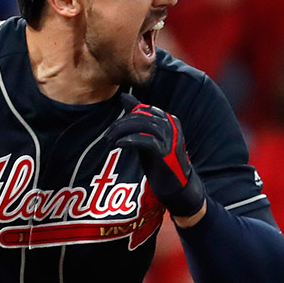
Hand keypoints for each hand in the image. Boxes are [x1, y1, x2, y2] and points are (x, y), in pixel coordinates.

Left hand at [107, 103, 205, 218]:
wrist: (177, 186)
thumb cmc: (160, 161)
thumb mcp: (147, 137)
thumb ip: (138, 119)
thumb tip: (124, 96)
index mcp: (168, 120)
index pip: (142, 110)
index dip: (125, 117)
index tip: (112, 128)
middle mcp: (171, 125)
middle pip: (141, 116)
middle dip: (121, 124)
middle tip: (107, 135)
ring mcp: (170, 138)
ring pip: (143, 126)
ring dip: (122, 131)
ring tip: (110, 140)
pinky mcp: (166, 151)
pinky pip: (146, 140)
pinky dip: (130, 140)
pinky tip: (119, 144)